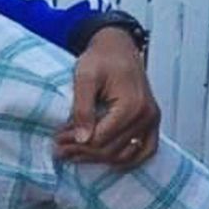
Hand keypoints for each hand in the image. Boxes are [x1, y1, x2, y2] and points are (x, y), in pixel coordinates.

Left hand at [55, 26, 159, 168]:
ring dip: (99, 159)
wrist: (118, 47)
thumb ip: (83, 108)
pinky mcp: (151, 121)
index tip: (57, 141)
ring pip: (127, 154)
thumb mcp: (84, 78)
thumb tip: (82, 139)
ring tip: (73, 156)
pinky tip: (105, 161)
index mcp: (131, 105)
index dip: (77, 143)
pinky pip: (144, 150)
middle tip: (59, 151)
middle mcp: (146, 116)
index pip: (102, 138)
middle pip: (112, 149)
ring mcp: (152, 121)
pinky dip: (126, 159)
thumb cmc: (100, 58)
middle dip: (83, 152)